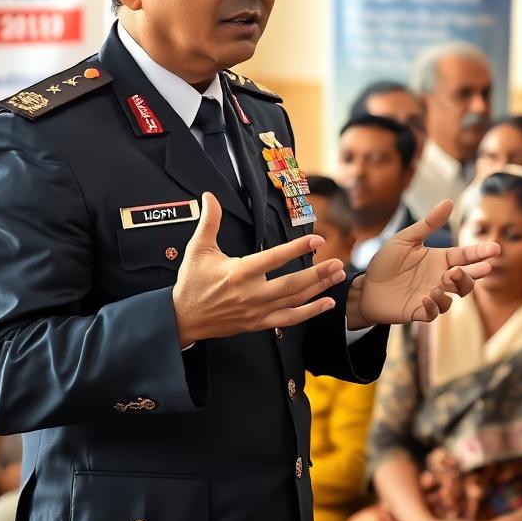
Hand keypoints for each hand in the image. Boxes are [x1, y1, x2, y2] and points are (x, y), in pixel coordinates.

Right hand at [173, 193, 347, 347]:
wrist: (183, 318)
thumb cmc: (192, 282)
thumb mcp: (198, 249)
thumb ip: (209, 222)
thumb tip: (210, 196)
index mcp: (239, 273)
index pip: (273, 258)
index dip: (296, 248)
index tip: (316, 238)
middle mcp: (251, 294)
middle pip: (292, 283)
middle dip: (318, 273)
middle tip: (338, 263)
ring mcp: (257, 311)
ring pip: (294, 300)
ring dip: (319, 288)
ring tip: (338, 276)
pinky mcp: (259, 323)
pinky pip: (289, 319)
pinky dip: (310, 312)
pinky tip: (327, 303)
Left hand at [347, 200, 499, 327]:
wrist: (366, 287)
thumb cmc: (386, 262)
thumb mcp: (405, 239)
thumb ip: (428, 224)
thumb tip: (449, 201)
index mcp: (438, 260)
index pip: (464, 256)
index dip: (479, 253)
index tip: (495, 248)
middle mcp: (439, 278)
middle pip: (466, 278)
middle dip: (476, 273)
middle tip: (483, 267)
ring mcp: (431, 295)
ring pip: (454, 296)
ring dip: (455, 288)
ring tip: (447, 278)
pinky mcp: (419, 310)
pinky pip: (434, 312)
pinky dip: (434, 305)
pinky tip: (427, 296)